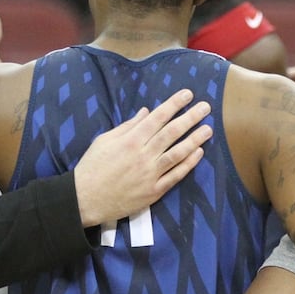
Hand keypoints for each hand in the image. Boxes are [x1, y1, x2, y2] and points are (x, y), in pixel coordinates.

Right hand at [74, 89, 212, 226]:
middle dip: (190, 118)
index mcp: (130, 140)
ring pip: (178, 153)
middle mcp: (143, 155)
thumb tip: (147, 112)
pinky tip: (199, 153)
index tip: (188, 94)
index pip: (158, 118)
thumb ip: (128, 126)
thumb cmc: (93, 166)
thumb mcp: (105, 140)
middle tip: (205, 107)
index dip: (174, 104)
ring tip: (208, 129)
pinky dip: (188, 164)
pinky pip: (175, 175)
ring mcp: (150, 174)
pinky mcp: (154, 191)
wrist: (86, 199)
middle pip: (172, 133)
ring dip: (195, 140)